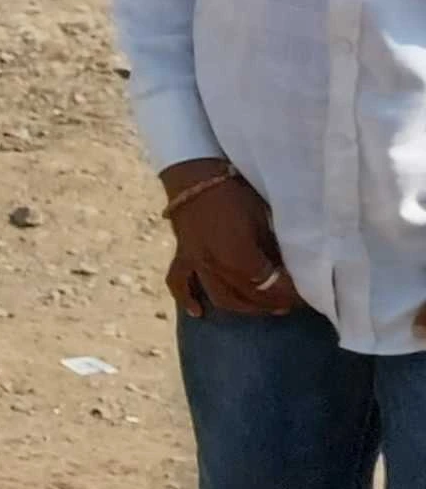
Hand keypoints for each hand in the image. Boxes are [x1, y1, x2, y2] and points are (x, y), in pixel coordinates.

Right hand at [162, 159, 298, 316]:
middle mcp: (215, 266)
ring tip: (264, 307)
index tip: (308, 295)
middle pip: (248, 296)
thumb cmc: (236, 192)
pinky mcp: (183, 257)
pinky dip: (188, 299)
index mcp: (239, 256)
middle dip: (273, 302)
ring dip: (245, 307)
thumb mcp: (264, 218)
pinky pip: (179, 283)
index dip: (290, 293)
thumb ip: (273, 249)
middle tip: (292, 303)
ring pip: (220, 298)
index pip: (269, 285)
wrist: (196, 176)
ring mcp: (196, 264)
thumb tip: (287, 269)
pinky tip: (198, 312)